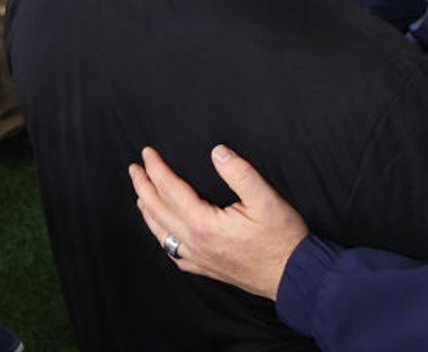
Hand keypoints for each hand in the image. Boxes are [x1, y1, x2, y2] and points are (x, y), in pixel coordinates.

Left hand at [129, 145, 307, 300]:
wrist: (293, 275)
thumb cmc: (282, 238)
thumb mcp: (266, 199)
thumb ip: (240, 173)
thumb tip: (218, 152)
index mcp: (204, 224)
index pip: (170, 190)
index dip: (157, 169)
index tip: (147, 153)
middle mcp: (195, 244)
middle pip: (158, 211)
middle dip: (143, 187)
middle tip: (134, 169)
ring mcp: (199, 259)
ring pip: (162, 234)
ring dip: (148, 212)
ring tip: (141, 197)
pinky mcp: (207, 268)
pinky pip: (175, 255)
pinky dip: (163, 239)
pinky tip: (164, 235)